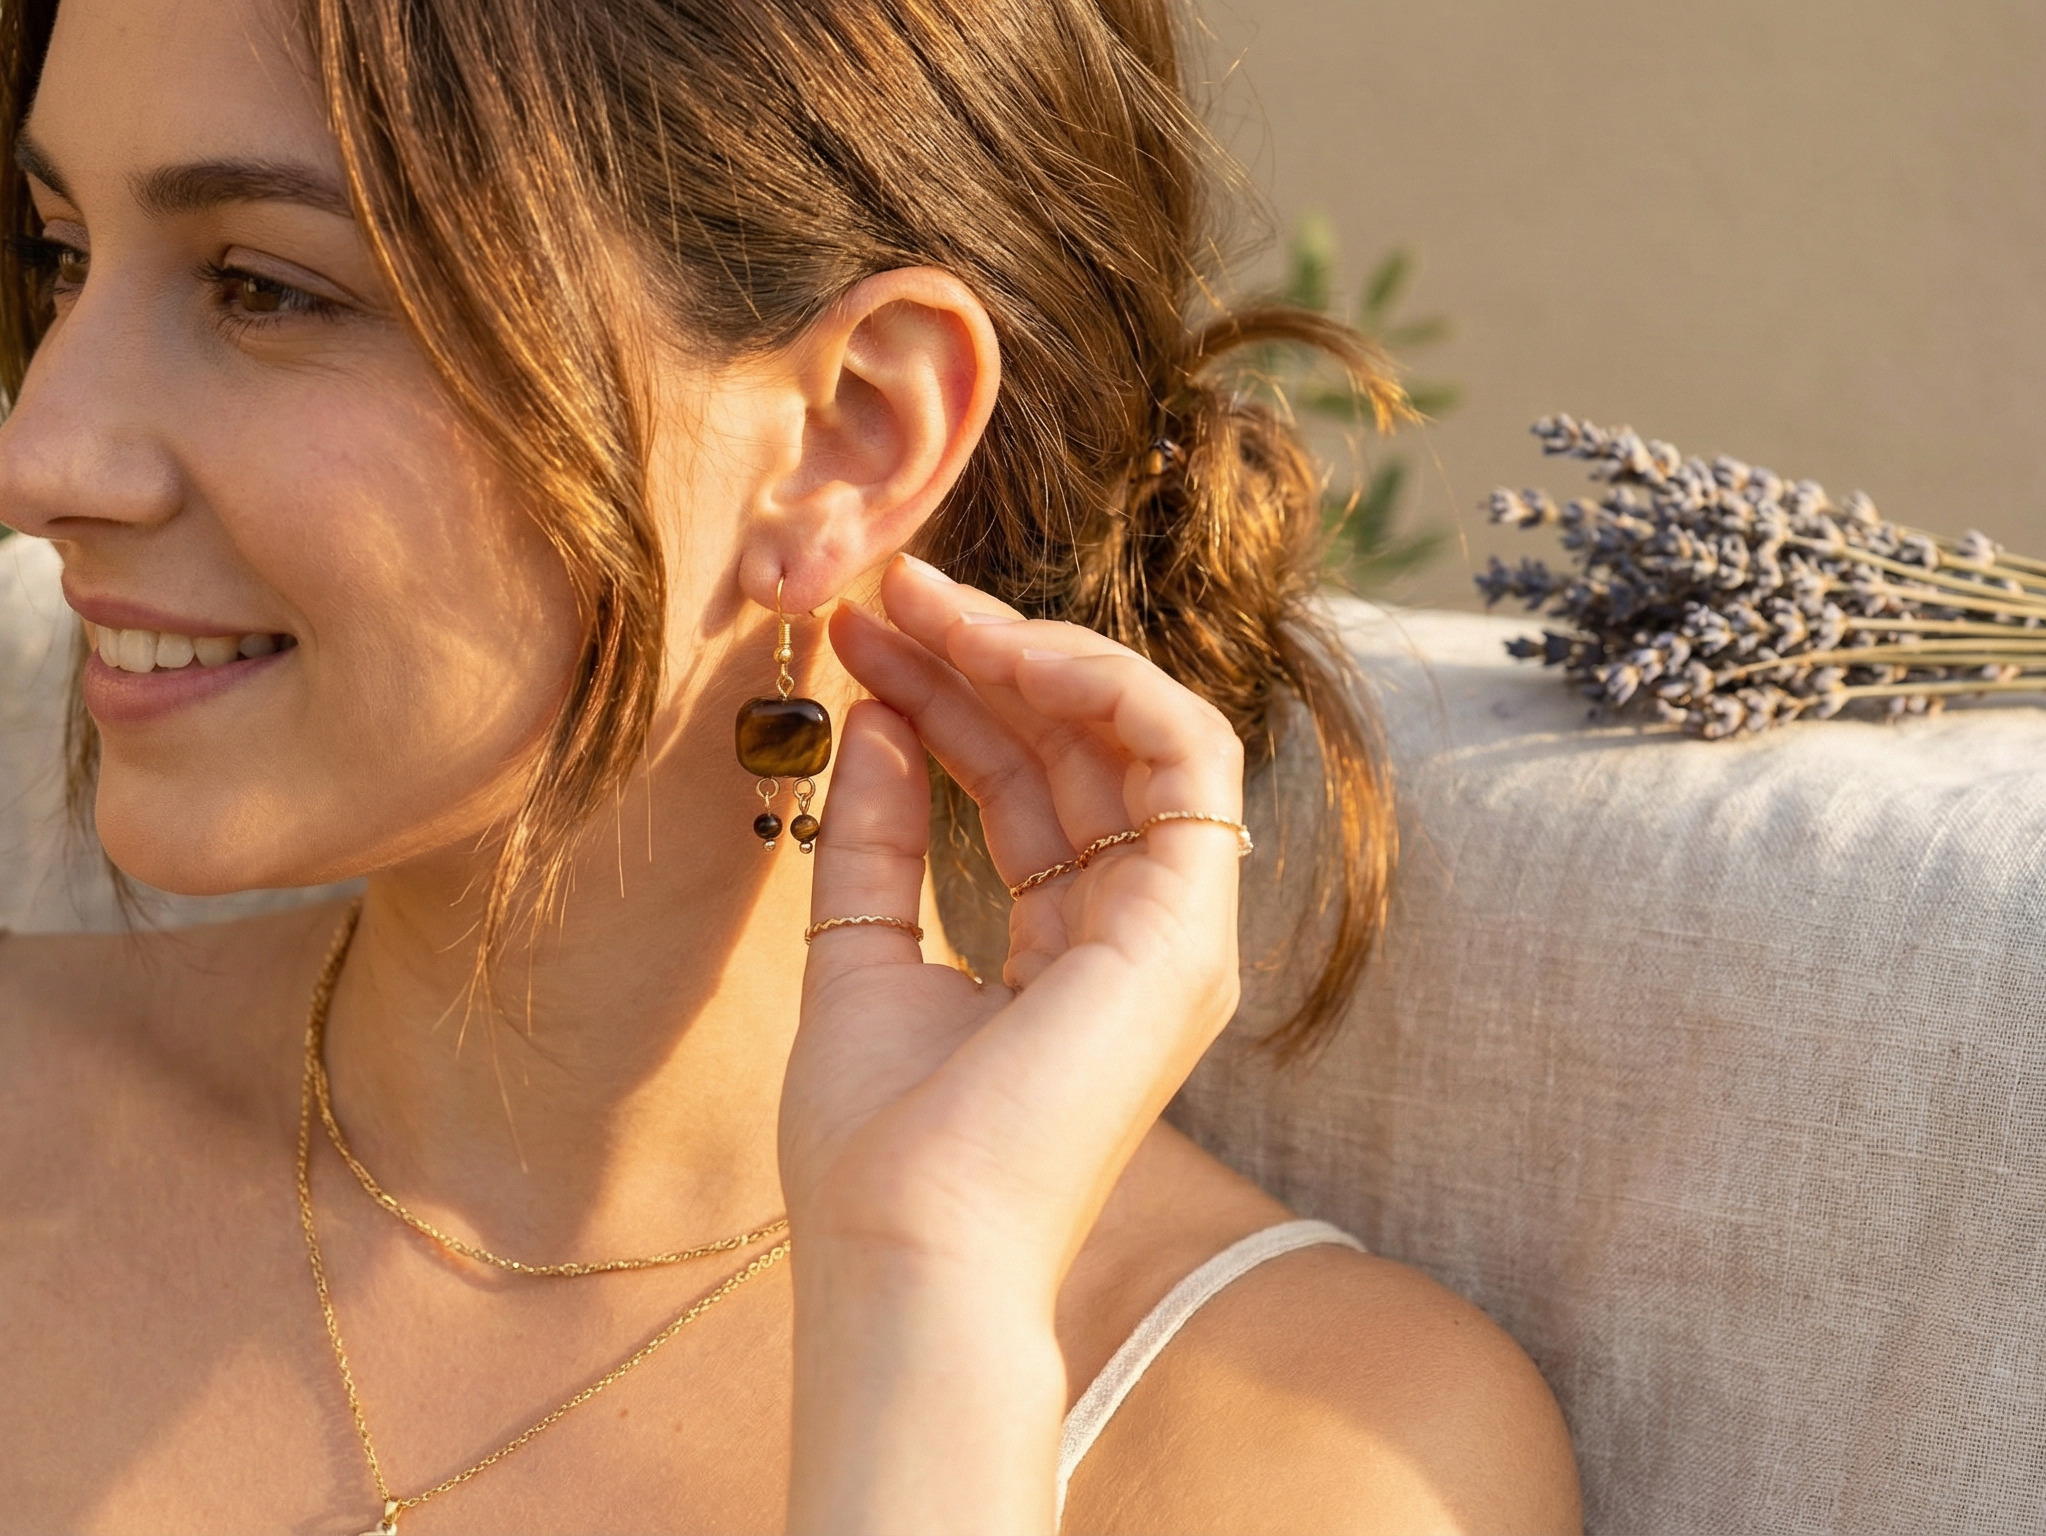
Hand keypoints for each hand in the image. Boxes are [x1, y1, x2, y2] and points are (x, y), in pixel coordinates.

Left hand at [778, 555, 1248, 1532]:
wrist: (904, 1252)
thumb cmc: (874, 1148)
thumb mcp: (856, 952)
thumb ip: (877, 838)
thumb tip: (875, 719)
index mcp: (1069, 955)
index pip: (1023, 788)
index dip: (947, 701)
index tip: (858, 637)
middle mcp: (1138, 938)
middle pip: (1074, 752)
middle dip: (978, 656)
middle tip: (881, 591)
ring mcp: (1175, 935)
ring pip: (1133, 735)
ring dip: (1027, 653)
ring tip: (917, 604)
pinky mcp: (1188, 930)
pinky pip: (1184, 756)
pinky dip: (1100, 683)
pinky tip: (998, 648)